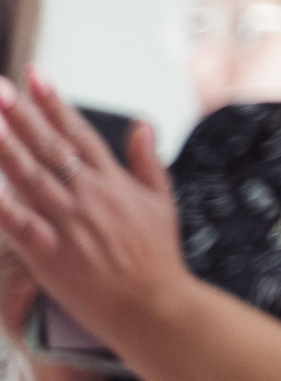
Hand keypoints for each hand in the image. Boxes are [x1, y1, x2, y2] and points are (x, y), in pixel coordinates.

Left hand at [0, 75, 188, 349]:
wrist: (153, 303)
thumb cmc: (157, 256)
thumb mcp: (163, 200)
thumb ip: (147, 159)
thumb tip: (140, 124)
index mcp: (113, 180)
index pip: (78, 131)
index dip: (54, 103)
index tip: (35, 76)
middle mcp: (87, 195)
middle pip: (47, 147)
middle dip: (21, 115)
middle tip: (0, 89)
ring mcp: (66, 223)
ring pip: (27, 178)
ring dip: (6, 148)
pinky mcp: (48, 254)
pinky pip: (15, 224)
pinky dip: (0, 205)